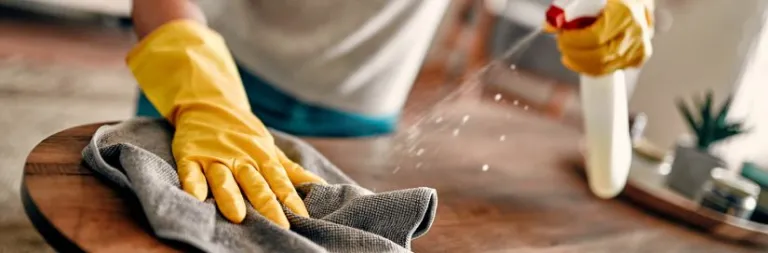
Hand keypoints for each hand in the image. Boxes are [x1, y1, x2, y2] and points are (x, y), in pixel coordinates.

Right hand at [174, 104, 325, 225]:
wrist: (210, 104)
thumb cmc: (245, 135)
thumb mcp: (270, 150)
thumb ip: (292, 171)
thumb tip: (322, 186)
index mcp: (262, 159)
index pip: (280, 181)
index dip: (291, 199)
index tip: (302, 217)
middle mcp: (240, 160)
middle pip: (255, 184)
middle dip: (267, 205)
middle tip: (278, 225)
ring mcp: (215, 158)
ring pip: (224, 179)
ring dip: (231, 196)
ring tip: (238, 216)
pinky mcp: (191, 156)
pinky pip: (191, 172)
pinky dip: (193, 184)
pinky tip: (196, 198)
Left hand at [546, 0, 654, 75]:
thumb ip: (569, 9)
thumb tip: (548, 26)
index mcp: (624, 13)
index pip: (594, 37)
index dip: (574, 41)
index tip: (561, 36)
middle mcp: (635, 32)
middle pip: (599, 56)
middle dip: (574, 54)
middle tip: (562, 45)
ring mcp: (639, 47)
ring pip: (603, 67)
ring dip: (580, 63)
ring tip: (568, 53)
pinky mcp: (639, 57)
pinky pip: (610, 70)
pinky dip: (592, 68)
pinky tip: (582, 59)